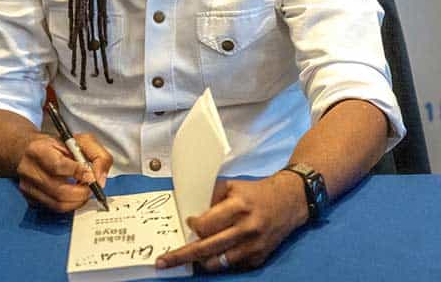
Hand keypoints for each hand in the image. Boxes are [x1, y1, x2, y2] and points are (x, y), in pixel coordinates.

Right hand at [15, 133, 111, 212]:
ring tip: (84, 191)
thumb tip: (99, 179)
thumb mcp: (80, 140)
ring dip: (77, 201)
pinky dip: (68, 205)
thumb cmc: (55, 145)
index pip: (58, 166)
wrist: (28, 150)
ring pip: (57, 203)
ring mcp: (27, 186)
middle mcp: (28, 169)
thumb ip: (96, 155)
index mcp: (38, 149)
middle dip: (81, 192)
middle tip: (91, 188)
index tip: (91, 176)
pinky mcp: (29, 198)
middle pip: (59, 190)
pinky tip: (73, 195)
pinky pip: (54, 208)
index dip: (78, 173)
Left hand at [156, 171, 307, 270]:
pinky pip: (232, 266)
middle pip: (207, 248)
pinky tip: (212, 256)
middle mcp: (246, 229)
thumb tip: (190, 213)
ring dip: (200, 261)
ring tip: (190, 258)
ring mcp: (254, 246)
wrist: (290, 201)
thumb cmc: (255, 192)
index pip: (206, 225)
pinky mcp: (259, 258)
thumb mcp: (231, 186)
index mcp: (238, 207)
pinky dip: (219, 261)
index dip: (193, 226)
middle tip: (163, 262)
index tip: (190, 222)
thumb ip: (210, 199)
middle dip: (181, 255)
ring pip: (218, 262)